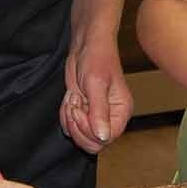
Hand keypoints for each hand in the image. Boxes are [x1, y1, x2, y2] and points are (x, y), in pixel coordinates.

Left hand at [61, 35, 132, 151]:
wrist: (85, 44)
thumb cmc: (96, 58)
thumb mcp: (96, 84)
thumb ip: (99, 111)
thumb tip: (103, 137)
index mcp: (121, 111)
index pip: (107, 138)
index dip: (88, 130)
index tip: (79, 110)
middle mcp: (111, 117)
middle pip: (93, 142)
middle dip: (78, 126)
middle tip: (74, 105)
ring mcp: (97, 115)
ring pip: (80, 136)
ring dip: (70, 119)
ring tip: (73, 97)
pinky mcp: (84, 112)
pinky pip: (71, 126)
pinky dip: (65, 115)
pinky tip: (70, 97)